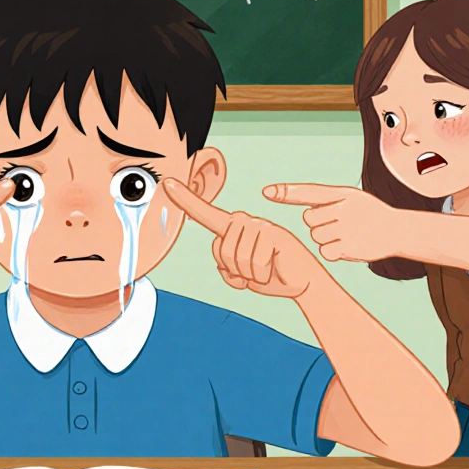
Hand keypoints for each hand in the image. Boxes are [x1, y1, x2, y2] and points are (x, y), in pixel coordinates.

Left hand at [163, 179, 325, 297]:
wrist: (299, 282)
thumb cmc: (269, 276)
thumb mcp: (241, 278)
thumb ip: (228, 271)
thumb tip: (223, 267)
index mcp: (233, 229)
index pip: (206, 214)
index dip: (187, 200)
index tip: (168, 185)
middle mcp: (245, 222)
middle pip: (221, 249)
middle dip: (235, 269)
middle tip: (254, 270)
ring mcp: (260, 226)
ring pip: (237, 258)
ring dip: (250, 273)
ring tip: (265, 269)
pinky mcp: (274, 234)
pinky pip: (255, 264)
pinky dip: (261, 274)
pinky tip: (274, 268)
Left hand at [263, 183, 402, 262]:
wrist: (396, 230)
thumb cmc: (366, 212)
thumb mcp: (349, 197)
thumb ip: (323, 198)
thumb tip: (287, 197)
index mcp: (341, 193)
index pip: (309, 192)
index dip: (286, 192)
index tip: (267, 192)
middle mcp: (343, 209)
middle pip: (309, 219)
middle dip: (318, 222)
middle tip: (337, 223)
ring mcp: (347, 229)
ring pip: (316, 236)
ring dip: (325, 238)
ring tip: (345, 233)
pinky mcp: (349, 248)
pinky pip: (325, 252)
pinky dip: (332, 251)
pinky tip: (347, 245)